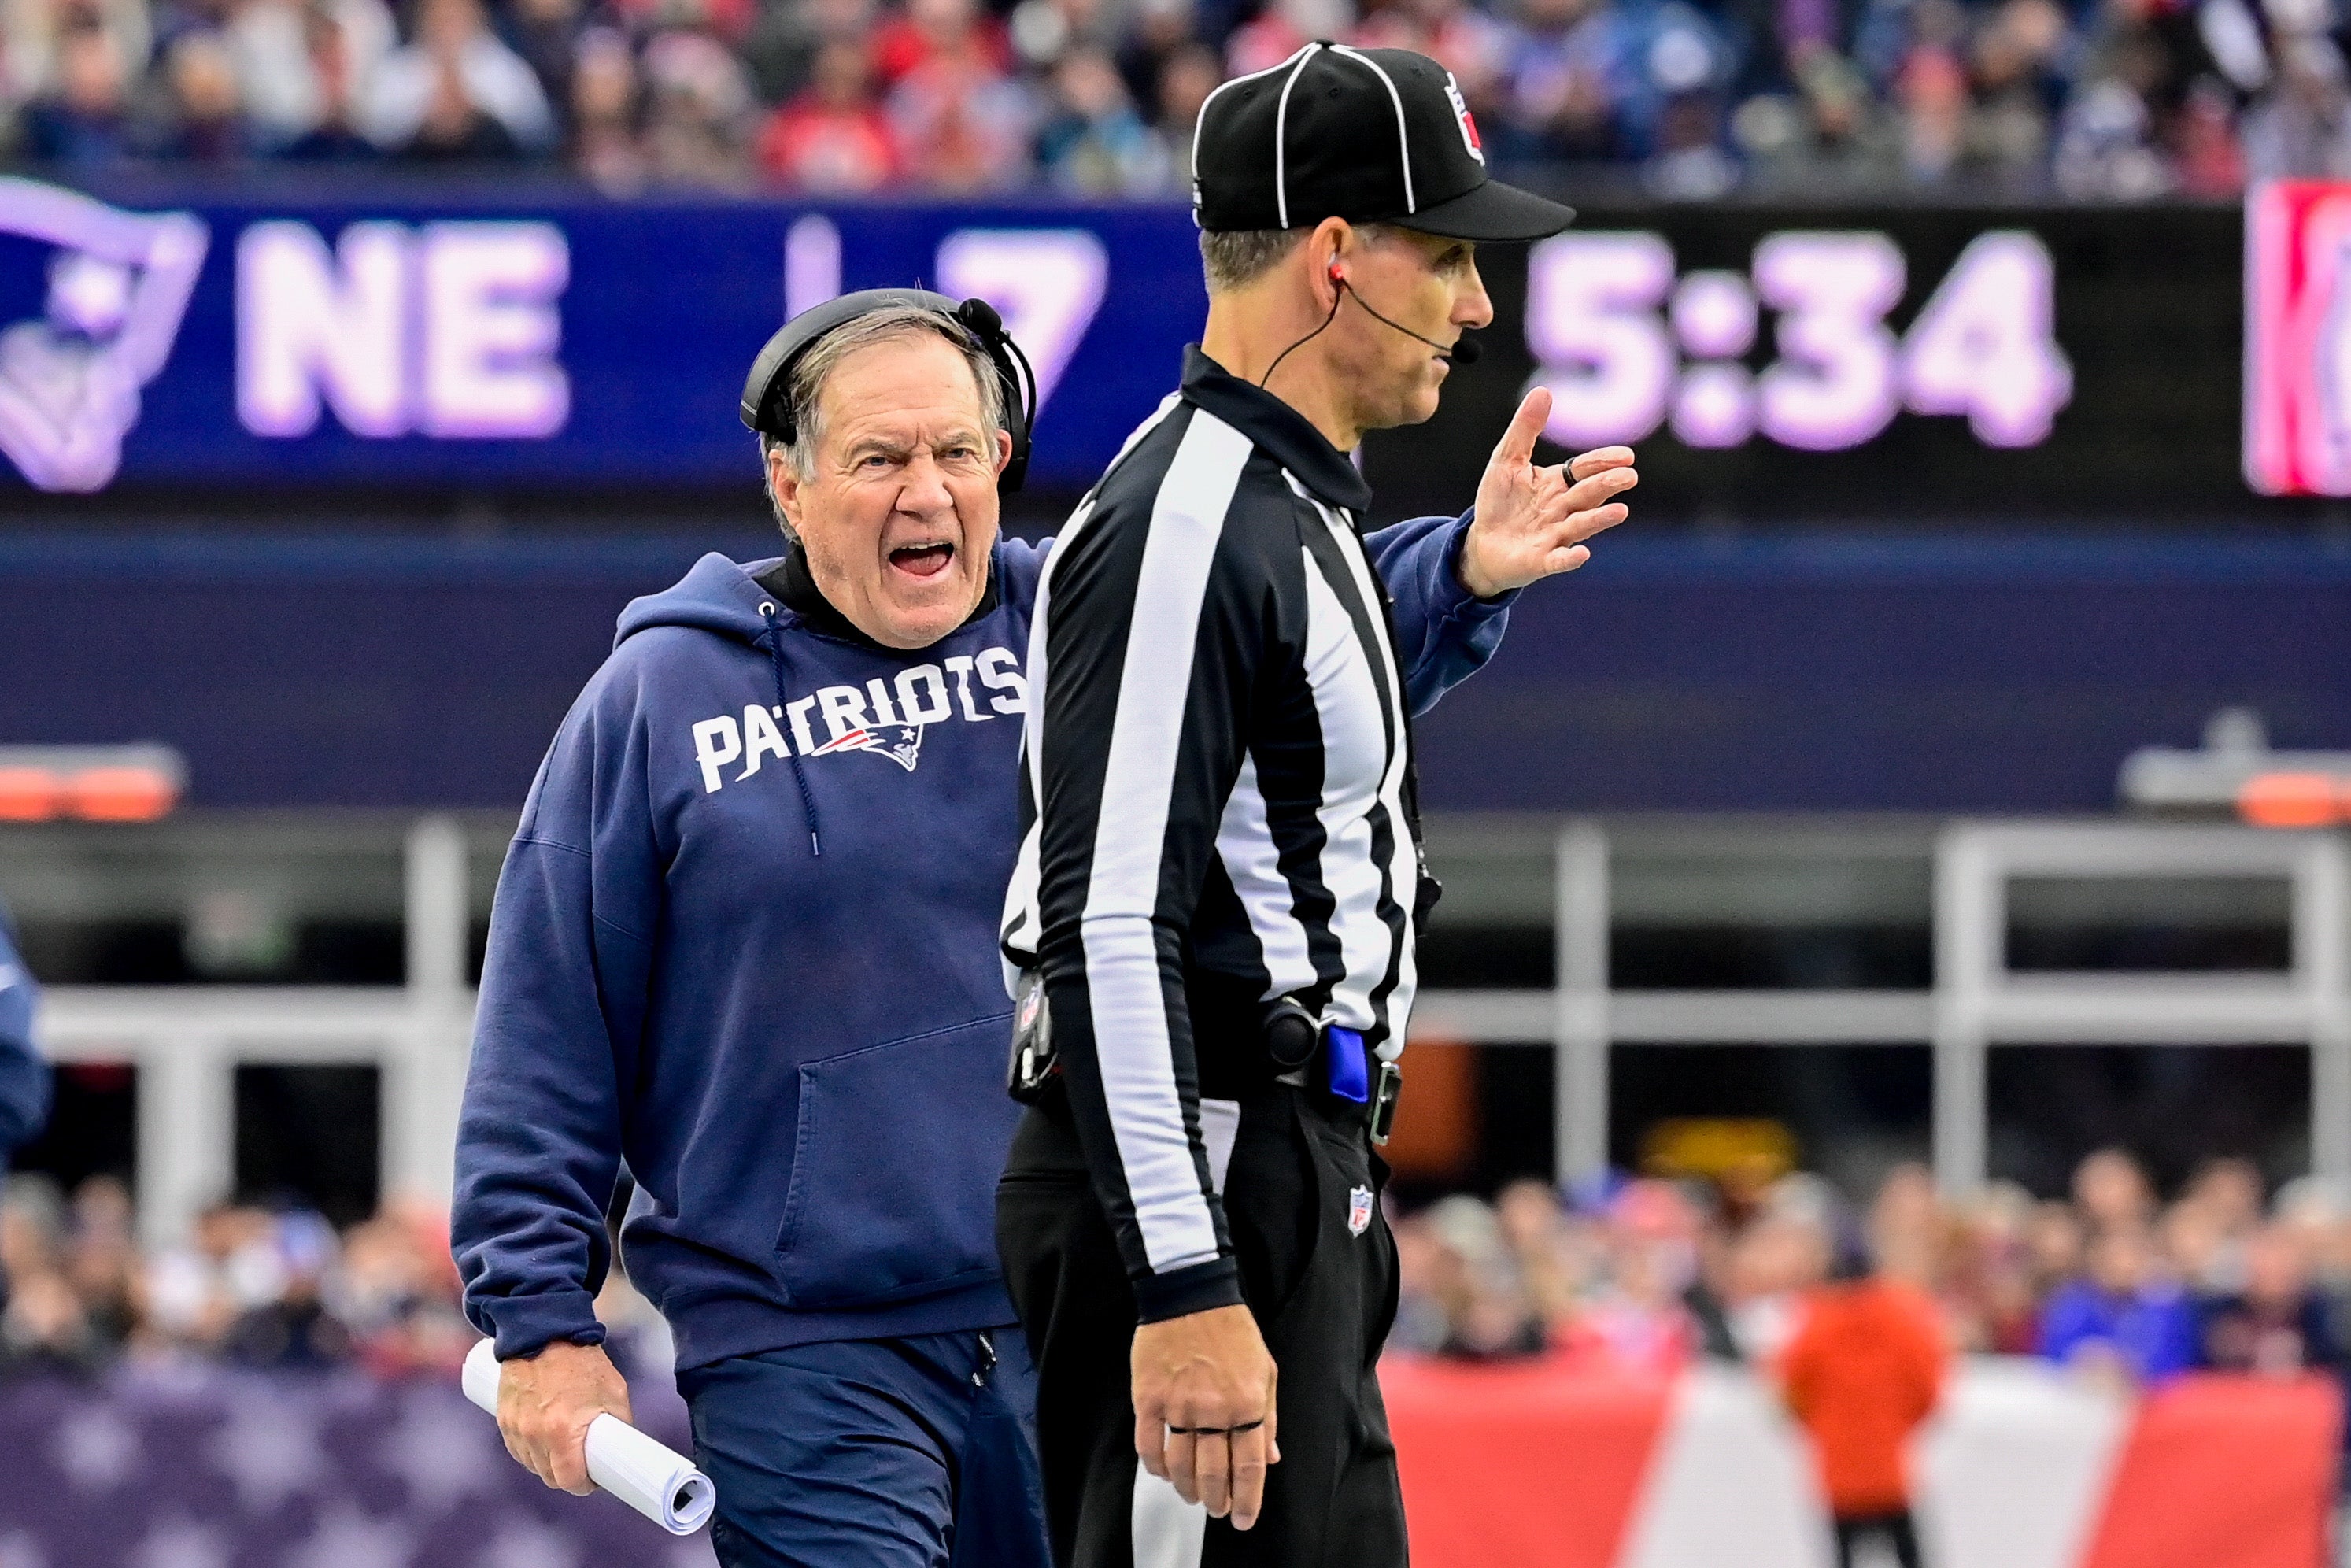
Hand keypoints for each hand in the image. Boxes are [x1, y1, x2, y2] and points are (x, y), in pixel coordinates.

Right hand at [495, 1339, 631, 1495]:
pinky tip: (544, 1438)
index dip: (584, 1484)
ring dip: (547, 1463)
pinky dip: (531, 1450)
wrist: (544, 1332)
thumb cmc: (582, 1360)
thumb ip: (617, 1423)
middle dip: (567, 1475)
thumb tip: (621, 1448)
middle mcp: (535, 1434)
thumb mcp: (613, 1391)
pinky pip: (517, 1449)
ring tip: (564, 1445)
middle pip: (549, 1477)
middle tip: (582, 1463)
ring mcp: (516, 1427)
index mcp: (563, 1430)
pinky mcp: (504, 1419)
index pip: (569, 1480)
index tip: (592, 1479)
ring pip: (532, 1465)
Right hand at [1131, 1304, 1279, 1529]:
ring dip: (1187, 1489)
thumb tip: (1270, 1458)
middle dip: (1217, 1500)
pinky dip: (1156, 1466)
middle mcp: (1214, 1409)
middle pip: (1213, 1473)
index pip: (1248, 1467)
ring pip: (1180, 1466)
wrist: (1190, 1294)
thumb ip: (1269, 1416)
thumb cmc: (1233, 1331)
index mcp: (1247, 1403)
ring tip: (1193, 1496)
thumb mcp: (1265, 1371)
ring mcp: (1178, 1405)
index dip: (1247, 1500)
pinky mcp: (1148, 1397)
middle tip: (1217, 1510)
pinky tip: (1163, 1472)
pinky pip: (1149, 1446)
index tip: (1242, 1520)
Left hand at [1460, 386, 1637, 598]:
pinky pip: (1557, 560)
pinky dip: (1569, 558)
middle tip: (1629, 477)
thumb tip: (1544, 390)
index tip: (1626, 456)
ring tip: (1621, 512)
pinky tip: (1581, 554)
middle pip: (1588, 495)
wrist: (1482, 544)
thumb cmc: (1499, 502)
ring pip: (1581, 525)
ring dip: (1600, 519)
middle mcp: (1562, 509)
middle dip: (1608, 485)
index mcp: (1557, 484)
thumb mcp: (1507, 460)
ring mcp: (1554, 536)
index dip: (1604, 462)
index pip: (1585, 469)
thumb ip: (1525, 429)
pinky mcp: (1540, 561)